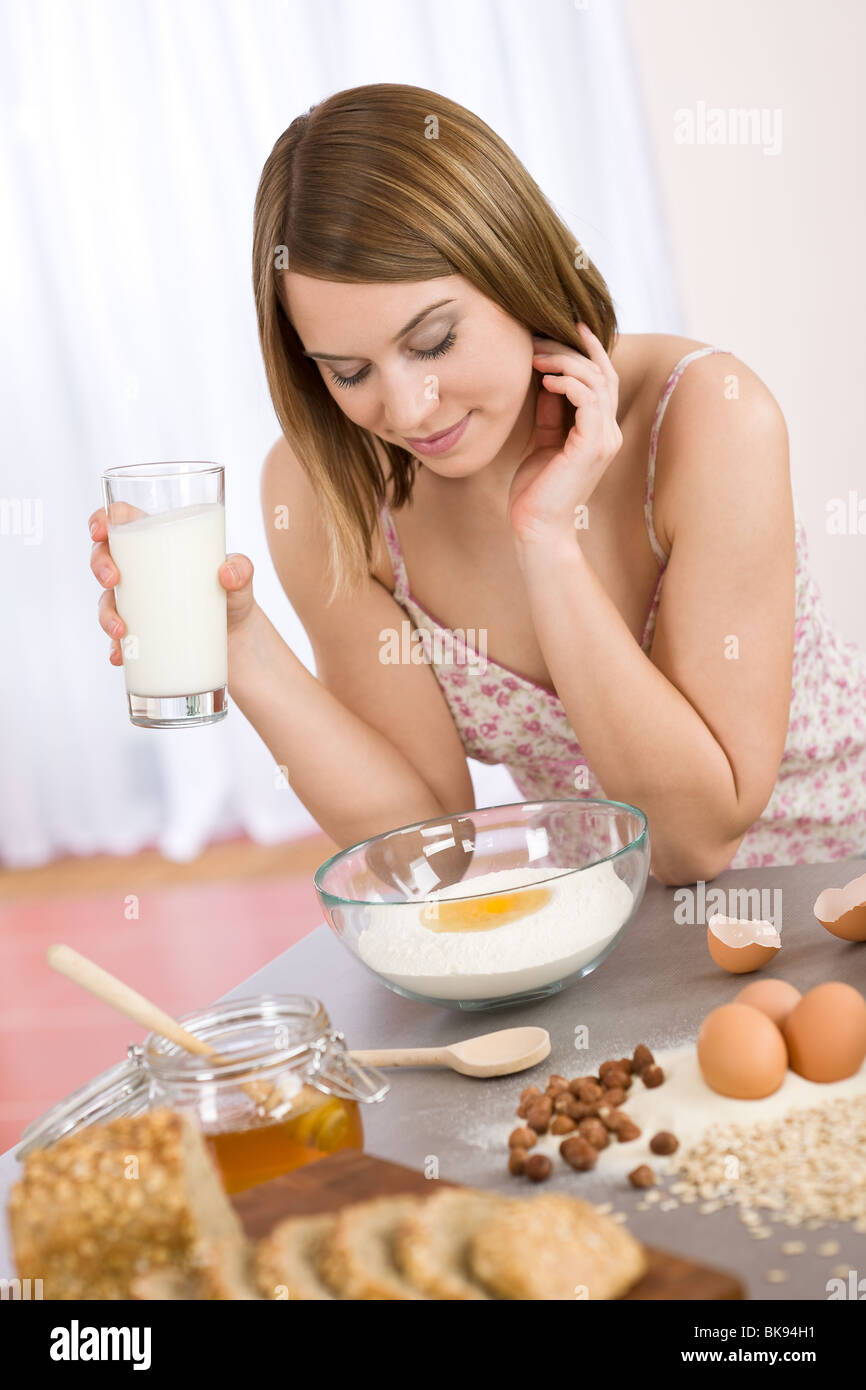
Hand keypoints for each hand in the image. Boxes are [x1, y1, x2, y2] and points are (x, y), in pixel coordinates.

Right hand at [88, 507, 257, 663]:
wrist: (239, 641)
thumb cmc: (233, 597)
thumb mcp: (243, 579)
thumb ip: (242, 570)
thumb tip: (226, 574)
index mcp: (159, 544)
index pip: (121, 523)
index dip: (102, 521)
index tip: (100, 530)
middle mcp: (141, 573)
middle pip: (104, 558)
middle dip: (99, 566)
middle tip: (113, 580)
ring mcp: (138, 604)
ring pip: (107, 601)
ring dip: (105, 614)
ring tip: (121, 629)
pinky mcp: (141, 634)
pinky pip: (118, 640)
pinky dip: (116, 648)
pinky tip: (120, 656)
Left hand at [508, 323, 622, 547]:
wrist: (536, 529)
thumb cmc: (536, 491)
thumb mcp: (542, 441)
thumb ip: (550, 412)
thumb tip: (547, 379)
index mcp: (600, 431)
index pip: (602, 378)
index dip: (588, 349)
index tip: (565, 326)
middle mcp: (609, 432)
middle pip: (601, 372)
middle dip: (570, 349)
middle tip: (538, 338)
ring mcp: (604, 439)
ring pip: (596, 381)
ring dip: (565, 362)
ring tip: (535, 357)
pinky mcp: (592, 446)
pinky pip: (588, 400)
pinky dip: (568, 383)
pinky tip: (546, 380)